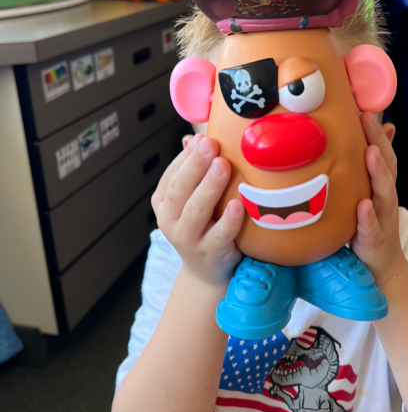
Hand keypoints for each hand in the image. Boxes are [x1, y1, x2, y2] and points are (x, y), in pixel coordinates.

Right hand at [152, 134, 244, 289]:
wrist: (207, 272)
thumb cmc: (205, 227)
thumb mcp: (194, 200)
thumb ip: (194, 172)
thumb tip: (195, 139)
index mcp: (164, 202)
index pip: (172, 175)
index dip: (187, 157)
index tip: (204, 139)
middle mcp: (170, 219)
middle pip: (180, 188)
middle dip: (195, 164)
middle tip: (211, 144)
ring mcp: (188, 238)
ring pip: (196, 210)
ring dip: (210, 186)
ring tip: (223, 165)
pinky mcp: (210, 253)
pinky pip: (220, 234)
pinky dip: (228, 220)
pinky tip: (239, 204)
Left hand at [351, 114, 407, 284]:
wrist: (384, 267)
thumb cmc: (374, 226)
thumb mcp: (375, 192)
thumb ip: (379, 163)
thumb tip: (386, 127)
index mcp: (384, 187)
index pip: (384, 155)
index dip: (376, 133)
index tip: (365, 109)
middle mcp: (386, 199)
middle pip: (387, 168)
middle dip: (378, 143)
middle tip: (368, 120)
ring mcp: (382, 219)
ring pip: (383, 193)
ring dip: (378, 172)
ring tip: (370, 153)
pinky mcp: (373, 240)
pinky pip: (370, 227)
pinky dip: (368, 216)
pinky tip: (363, 206)